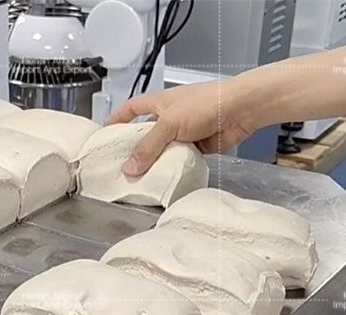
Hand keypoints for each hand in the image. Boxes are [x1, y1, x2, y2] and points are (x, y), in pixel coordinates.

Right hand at [107, 80, 255, 175]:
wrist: (241, 110)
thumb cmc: (204, 105)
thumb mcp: (169, 124)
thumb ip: (148, 147)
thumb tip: (128, 169)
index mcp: (158, 103)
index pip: (131, 109)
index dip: (117, 119)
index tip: (105, 135)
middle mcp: (168, 117)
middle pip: (144, 134)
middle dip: (133, 149)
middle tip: (118, 166)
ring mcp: (182, 132)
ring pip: (161, 150)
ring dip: (153, 162)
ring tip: (137, 179)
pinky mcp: (196, 146)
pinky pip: (177, 159)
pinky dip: (170, 168)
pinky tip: (161, 179)